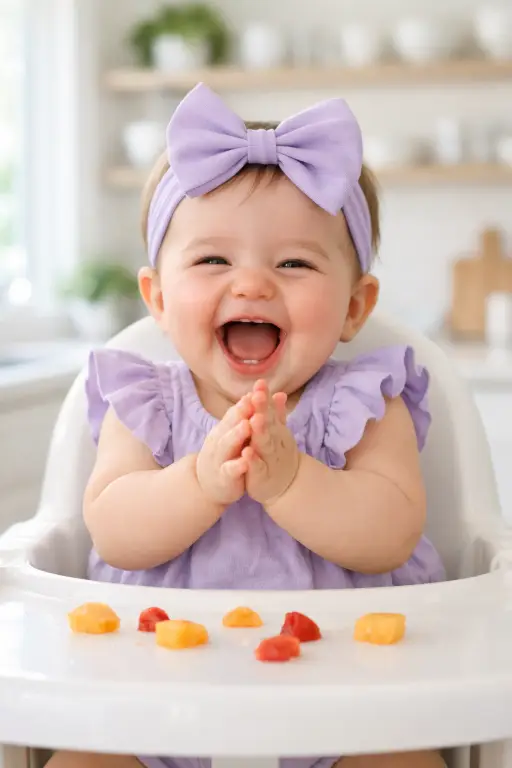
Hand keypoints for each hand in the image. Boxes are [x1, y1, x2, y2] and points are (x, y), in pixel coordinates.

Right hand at [196, 394, 253, 505]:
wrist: (209, 485)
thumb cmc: (225, 455)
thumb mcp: (232, 435)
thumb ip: (241, 417)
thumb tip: (252, 393)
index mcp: (224, 430)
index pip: (234, 413)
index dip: (244, 402)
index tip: (256, 390)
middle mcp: (219, 441)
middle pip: (229, 425)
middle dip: (240, 413)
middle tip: (250, 401)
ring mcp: (220, 459)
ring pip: (227, 445)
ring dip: (236, 435)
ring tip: (247, 426)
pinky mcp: (224, 477)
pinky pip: (230, 470)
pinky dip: (237, 466)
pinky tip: (245, 463)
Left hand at [243, 380, 299, 505]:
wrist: (286, 486)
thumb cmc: (278, 454)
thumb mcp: (278, 433)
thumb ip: (276, 414)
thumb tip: (280, 393)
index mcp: (276, 430)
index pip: (269, 410)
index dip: (264, 398)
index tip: (260, 383)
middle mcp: (275, 442)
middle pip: (268, 423)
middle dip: (262, 409)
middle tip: (257, 395)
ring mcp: (270, 459)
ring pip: (265, 444)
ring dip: (260, 432)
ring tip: (254, 419)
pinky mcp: (262, 476)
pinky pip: (258, 467)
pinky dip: (253, 460)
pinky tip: (246, 452)